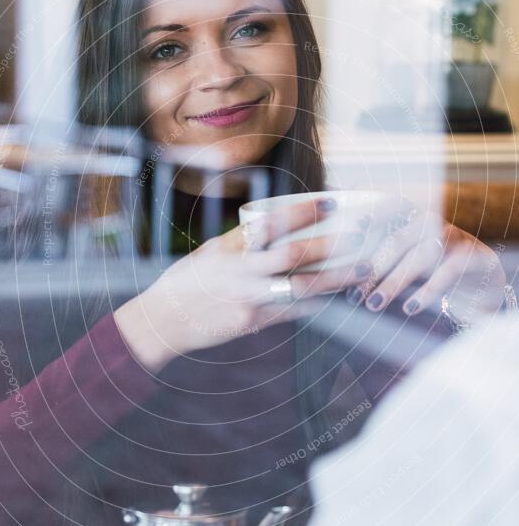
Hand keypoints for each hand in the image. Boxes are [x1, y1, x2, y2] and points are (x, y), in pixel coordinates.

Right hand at [113, 196, 369, 370]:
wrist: (163, 321)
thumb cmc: (185, 281)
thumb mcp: (211, 253)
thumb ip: (242, 242)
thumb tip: (273, 228)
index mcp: (230, 248)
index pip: (270, 224)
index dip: (302, 212)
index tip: (329, 203)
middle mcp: (241, 272)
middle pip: (293, 256)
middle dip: (329, 246)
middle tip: (359, 237)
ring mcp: (248, 299)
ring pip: (300, 287)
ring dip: (335, 279)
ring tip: (362, 271)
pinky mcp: (252, 323)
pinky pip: (291, 312)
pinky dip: (316, 304)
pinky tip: (336, 298)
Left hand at [343, 200, 506, 321]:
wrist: (480, 277)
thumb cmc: (432, 266)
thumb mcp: (407, 256)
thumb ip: (380, 256)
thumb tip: (340, 274)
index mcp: (412, 215)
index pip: (389, 210)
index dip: (372, 216)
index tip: (353, 230)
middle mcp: (431, 221)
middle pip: (396, 241)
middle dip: (372, 269)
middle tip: (352, 294)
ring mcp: (452, 237)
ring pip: (418, 258)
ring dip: (393, 283)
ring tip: (373, 304)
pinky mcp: (470, 257)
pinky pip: (445, 275)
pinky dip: (426, 292)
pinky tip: (409, 308)